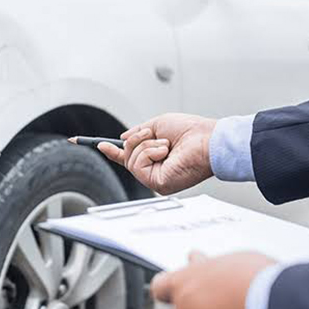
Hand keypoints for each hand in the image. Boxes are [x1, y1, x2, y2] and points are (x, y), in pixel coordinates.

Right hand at [97, 114, 216, 194]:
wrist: (207, 140)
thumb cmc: (191, 131)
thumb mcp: (158, 125)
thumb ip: (139, 132)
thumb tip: (122, 139)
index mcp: (157, 159)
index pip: (132, 158)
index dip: (114, 152)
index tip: (100, 145)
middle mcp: (156, 171)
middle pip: (127, 158)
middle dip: (135, 141)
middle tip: (150, 134)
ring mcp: (156, 179)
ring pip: (131, 160)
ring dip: (146, 145)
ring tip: (166, 145)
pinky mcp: (158, 184)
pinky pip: (138, 166)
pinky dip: (149, 152)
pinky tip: (165, 152)